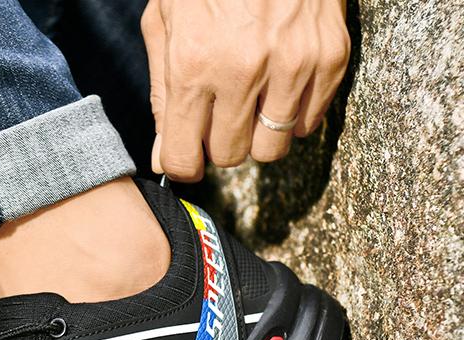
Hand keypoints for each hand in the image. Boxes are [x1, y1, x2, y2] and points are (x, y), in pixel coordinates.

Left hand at [141, 0, 350, 179]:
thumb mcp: (165, 24)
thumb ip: (162, 96)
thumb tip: (163, 156)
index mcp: (193, 65)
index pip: (183, 158)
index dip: (181, 162)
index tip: (185, 154)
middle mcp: (242, 70)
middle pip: (229, 157)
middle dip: (219, 144)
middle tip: (219, 114)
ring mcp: (292, 64)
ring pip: (271, 150)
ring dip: (257, 135)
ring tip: (250, 102)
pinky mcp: (329, 57)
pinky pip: (308, 125)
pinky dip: (292, 116)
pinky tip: (279, 87)